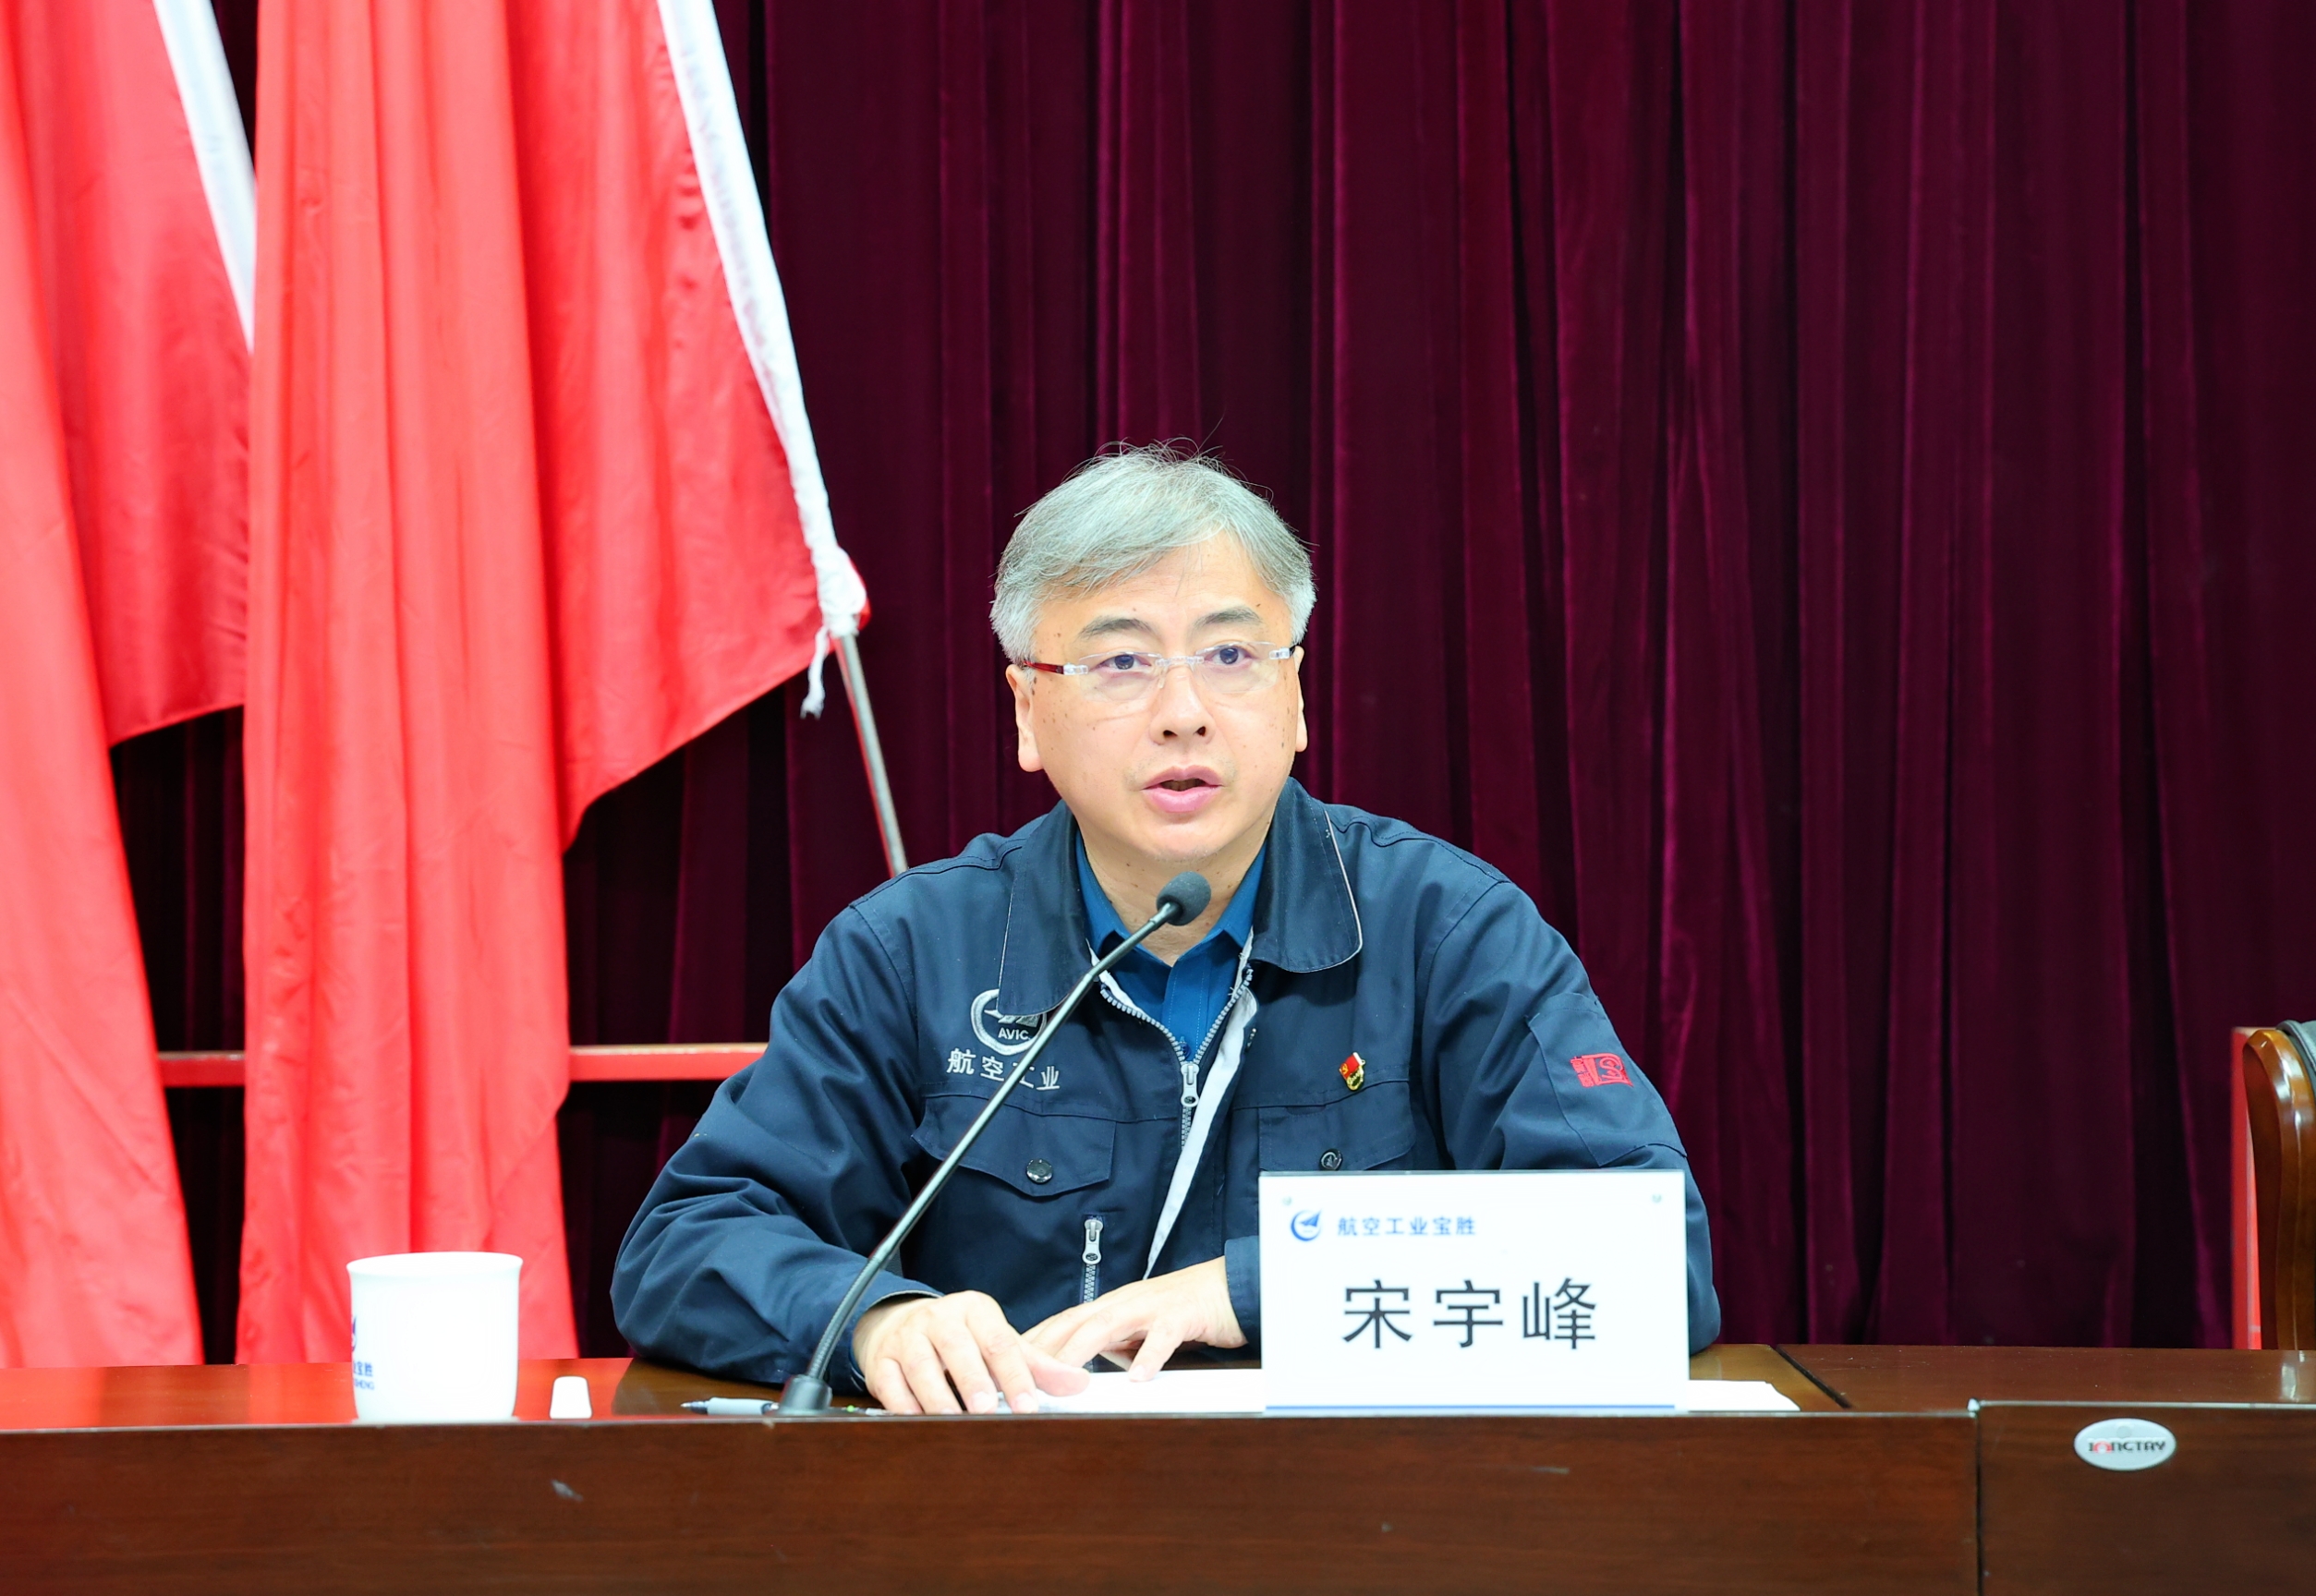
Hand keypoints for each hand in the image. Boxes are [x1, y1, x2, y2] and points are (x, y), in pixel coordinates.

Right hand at [851, 1292, 1089, 1414]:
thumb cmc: (961, 1338)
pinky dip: (904, 1406)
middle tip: (988, 1414)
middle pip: (958, 1349)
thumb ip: (1036, 1365)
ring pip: (921, 1367)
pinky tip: (920, 1425)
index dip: (1014, 1375)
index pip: (999, 1342)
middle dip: (973, 1382)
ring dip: (939, 1398)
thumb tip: (1079, 1384)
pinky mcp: (879, 1360)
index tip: (1028, 1407)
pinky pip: (890, 1384)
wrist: (900, 1322)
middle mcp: (938, 1319)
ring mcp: (906, 1338)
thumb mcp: (998, 1341)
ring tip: (955, 1425)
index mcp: (974, 1310)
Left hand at [1023, 1257, 1244, 1380]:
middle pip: (1073, 1321)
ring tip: (1061, 1375)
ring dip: (1081, 1349)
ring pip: (1107, 1324)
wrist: (1230, 1287)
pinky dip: (1149, 1356)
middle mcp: (1123, 1302)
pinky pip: (1163, 1336)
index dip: (1032, 1343)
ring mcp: (1151, 1306)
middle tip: (1018, 1375)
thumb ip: (1113, 1347)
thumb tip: (1086, 1371)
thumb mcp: (1140, 1332)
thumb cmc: (1184, 1311)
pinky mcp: (1182, 1314)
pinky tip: (1138, 1378)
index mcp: (1111, 1307)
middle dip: (1043, 1346)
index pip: (1061, 1323)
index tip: (1004, 1365)